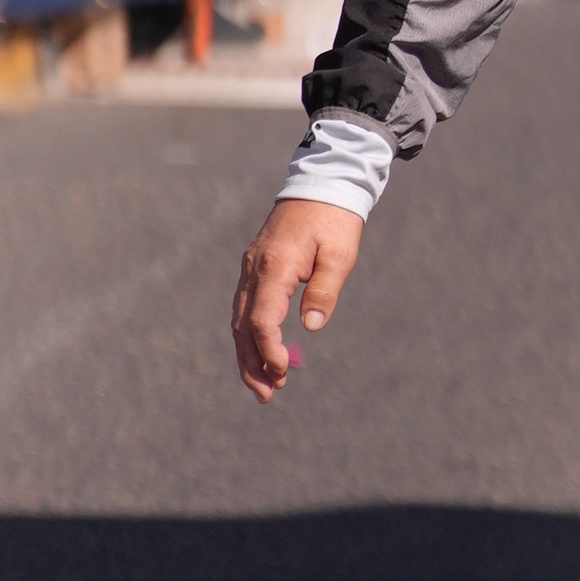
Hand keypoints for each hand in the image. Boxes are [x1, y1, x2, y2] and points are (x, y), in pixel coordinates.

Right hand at [232, 198, 361, 401]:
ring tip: (265, 384)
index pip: (262, 319)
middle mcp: (254, 269)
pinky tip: (262, 353)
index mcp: (274, 267)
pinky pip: (245, 307)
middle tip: (267, 395)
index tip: (284, 371)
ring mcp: (250, 268)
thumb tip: (310, 329)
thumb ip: (324, 291)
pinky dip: (249, 334)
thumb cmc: (335, 221)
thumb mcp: (340, 255)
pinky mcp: (255, 268)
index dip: (269, 349)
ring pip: (239, 319)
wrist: (321, 185)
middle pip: (242, 326)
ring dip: (248, 354)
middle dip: (251, 363)